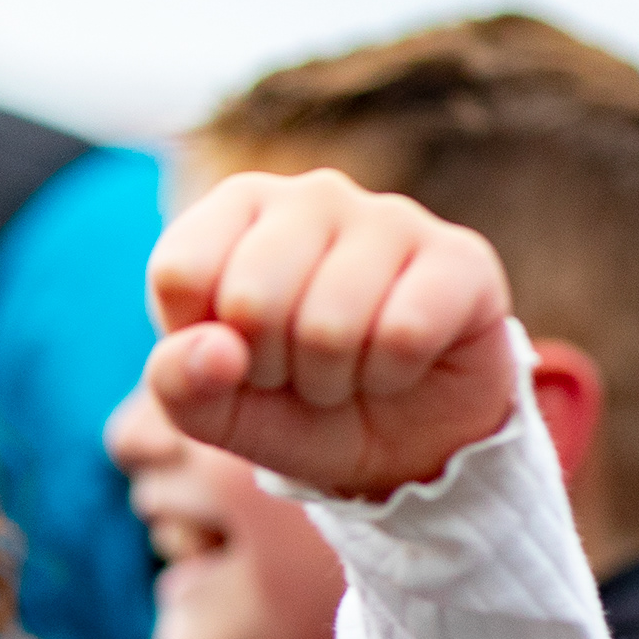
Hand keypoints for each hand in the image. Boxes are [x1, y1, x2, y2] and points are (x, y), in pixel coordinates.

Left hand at [144, 169, 518, 499]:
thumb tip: (215, 349)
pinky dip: (391, 376)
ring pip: (330, 324)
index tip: (235, 353)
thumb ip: (178, 380)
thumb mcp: (211, 409)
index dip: (205, 343)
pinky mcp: (460, 256)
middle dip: (270, 367)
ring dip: (331, 380)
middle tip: (297, 369)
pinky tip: (400, 364)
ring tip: (347, 369)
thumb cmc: (290, 404)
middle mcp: (312, 194)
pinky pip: (404, 333)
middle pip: (251, 298)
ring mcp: (391, 216)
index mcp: (236, 207)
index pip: (181, 271)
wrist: (400, 444)